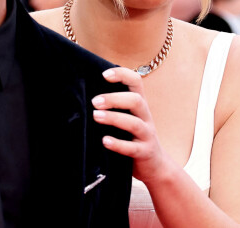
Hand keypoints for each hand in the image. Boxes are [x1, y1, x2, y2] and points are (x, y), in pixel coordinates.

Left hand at [92, 67, 166, 184]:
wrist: (155, 165)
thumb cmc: (132, 135)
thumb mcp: (127, 116)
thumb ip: (114, 105)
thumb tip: (84, 92)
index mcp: (140, 104)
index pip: (136, 81)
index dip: (122, 74)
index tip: (104, 74)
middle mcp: (145, 116)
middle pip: (136, 100)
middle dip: (114, 99)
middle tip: (94, 102)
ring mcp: (147, 135)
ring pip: (134, 123)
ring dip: (114, 118)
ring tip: (96, 116)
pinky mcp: (145, 152)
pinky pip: (132, 148)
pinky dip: (118, 144)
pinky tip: (105, 141)